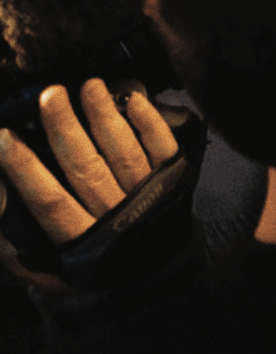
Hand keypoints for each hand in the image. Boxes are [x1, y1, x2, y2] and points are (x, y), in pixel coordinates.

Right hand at [0, 80, 177, 286]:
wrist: (156, 274)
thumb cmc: (96, 260)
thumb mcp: (58, 260)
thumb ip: (27, 235)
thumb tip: (3, 194)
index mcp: (82, 240)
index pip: (49, 201)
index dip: (25, 169)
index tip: (4, 136)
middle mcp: (116, 216)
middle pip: (86, 168)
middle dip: (66, 128)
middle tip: (50, 93)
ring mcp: (148, 197)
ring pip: (123, 152)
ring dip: (104, 116)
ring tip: (88, 86)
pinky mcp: (174, 180)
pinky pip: (163, 149)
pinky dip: (150, 124)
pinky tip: (134, 100)